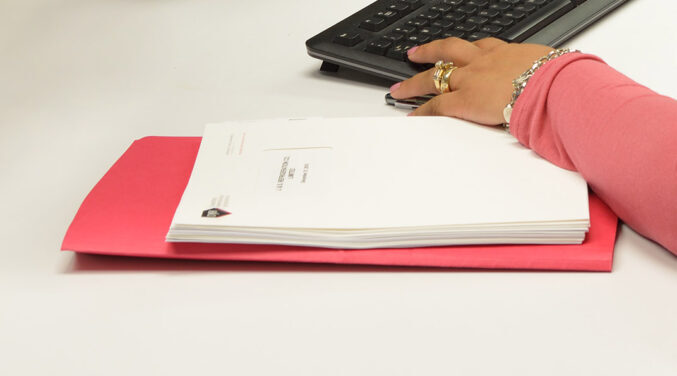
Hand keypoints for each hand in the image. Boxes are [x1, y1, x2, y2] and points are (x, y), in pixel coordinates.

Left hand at [389, 38, 552, 124]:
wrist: (553, 86)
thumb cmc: (559, 79)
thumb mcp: (553, 68)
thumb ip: (545, 75)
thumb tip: (558, 82)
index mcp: (508, 53)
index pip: (481, 47)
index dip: (466, 49)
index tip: (458, 50)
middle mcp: (484, 62)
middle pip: (449, 53)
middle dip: (430, 52)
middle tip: (415, 54)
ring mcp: (472, 79)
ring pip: (434, 77)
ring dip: (414, 82)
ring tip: (399, 88)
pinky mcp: (465, 100)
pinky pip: (436, 106)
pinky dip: (421, 111)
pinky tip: (411, 115)